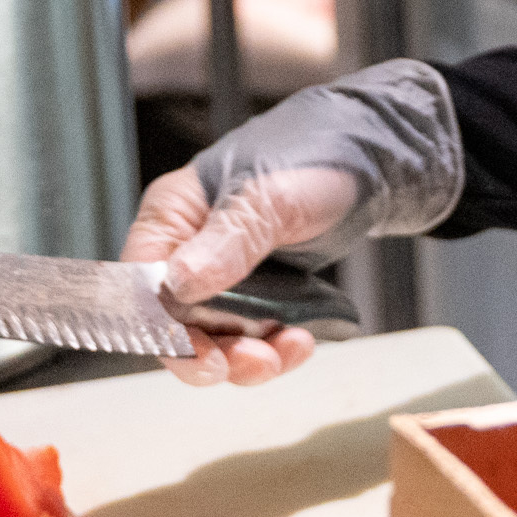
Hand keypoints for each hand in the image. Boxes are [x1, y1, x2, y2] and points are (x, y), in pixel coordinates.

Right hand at [121, 159, 359, 386]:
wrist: (373, 159)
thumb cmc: (315, 155)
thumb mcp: (271, 197)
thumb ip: (229, 240)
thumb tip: (179, 284)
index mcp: (174, 215)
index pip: (143, 284)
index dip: (166, 329)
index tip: (206, 355)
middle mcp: (189, 248)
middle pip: (176, 324)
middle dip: (214, 352)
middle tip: (257, 360)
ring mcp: (224, 273)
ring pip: (215, 339)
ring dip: (249, 357)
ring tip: (291, 347)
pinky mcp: (258, 291)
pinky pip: (251, 336)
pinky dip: (274, 348)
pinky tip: (300, 340)